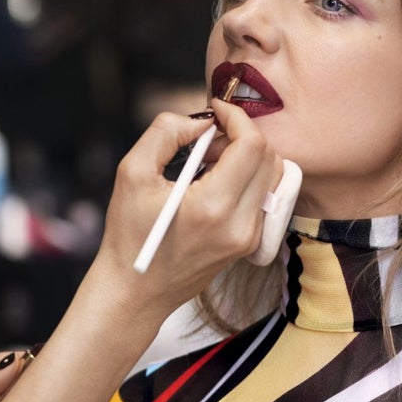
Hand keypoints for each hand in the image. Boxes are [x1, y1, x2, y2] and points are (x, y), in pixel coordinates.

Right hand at [0, 101, 281, 401]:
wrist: (136, 292)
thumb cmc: (129, 234)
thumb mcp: (133, 172)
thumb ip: (166, 132)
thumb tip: (201, 120)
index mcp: (214, 207)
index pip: (252, 145)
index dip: (236, 117)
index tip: (214, 109)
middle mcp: (241, 224)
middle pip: (269, 156)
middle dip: (241, 134)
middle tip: (207, 137)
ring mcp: (250, 237)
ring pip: (272, 174)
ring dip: (247, 154)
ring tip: (209, 160)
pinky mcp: (250, 243)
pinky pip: (264, 195)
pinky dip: (247, 176)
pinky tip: (213, 182)